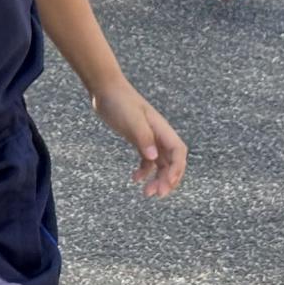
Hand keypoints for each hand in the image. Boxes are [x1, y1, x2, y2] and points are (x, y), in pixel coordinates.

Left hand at [89, 81, 186, 196]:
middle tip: (156, 195)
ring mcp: (149, 138)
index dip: (177, 169)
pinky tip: (134, 179)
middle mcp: (159, 135)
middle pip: (172, 162)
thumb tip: (153, 157)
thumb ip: (143, 137)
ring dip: (157, 179)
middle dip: (167, 180)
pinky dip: (144, 172)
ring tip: (146, 193)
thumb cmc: (119, 102)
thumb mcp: (131, 119)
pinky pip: (147, 161)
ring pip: (160, 164)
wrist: (105, 89)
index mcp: (161, 129)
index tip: (167, 183)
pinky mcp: (139, 140)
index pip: (178, 152)